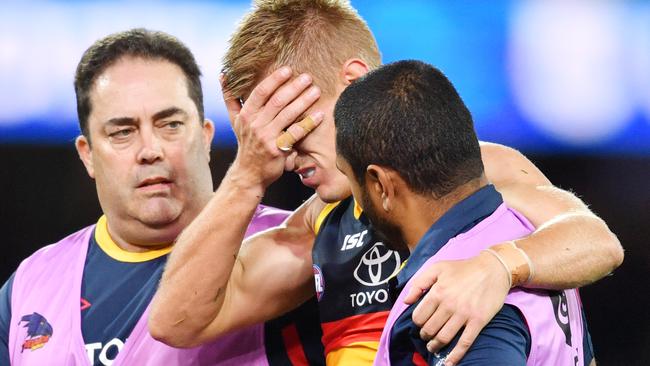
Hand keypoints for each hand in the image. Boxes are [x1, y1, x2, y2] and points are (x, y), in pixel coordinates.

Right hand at [221, 67, 322, 188]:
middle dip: (293, 87)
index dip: (274, 79)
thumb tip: (224, 75)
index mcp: (246, 115)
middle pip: (276, 101)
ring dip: (303, 101)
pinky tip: (319, 115)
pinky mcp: (278, 149)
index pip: (260, 92)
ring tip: (315, 91)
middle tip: (307, 77)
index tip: (288, 70)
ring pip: (287, 114)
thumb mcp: (235, 121)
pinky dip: (308, 123)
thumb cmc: (246, 144)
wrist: (249, 173)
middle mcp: (254, 125)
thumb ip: (231, 98)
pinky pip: (295, 132)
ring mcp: (266, 138)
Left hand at [403, 251, 510, 365]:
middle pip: (430, 329)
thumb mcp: (437, 268)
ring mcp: (464, 314)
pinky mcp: (478, 321)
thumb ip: (419, 283)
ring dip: (435, 346)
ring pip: (444, 337)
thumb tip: (406, 301)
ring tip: (433, 347)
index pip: (419, 316)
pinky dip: (456, 355)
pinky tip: (449, 363)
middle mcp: (449, 305)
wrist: (493, 269)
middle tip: (426, 336)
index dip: (417, 323)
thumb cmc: (463, 268)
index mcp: (437, 292)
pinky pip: (465, 342)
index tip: (420, 323)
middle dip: (425, 335)